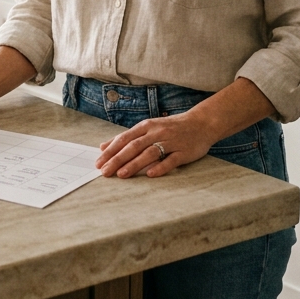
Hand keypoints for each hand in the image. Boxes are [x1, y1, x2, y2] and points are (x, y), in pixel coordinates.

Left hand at [97, 77, 276, 178]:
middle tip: (105, 171)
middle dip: (117, 159)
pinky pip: (171, 160)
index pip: (124, 139)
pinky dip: (160, 167)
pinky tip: (151, 175)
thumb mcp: (148, 128)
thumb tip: (103, 146)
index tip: (98, 163)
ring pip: (150, 153)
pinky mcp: (183, 152)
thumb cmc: (171, 127)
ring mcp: (170, 142)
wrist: (201, 123)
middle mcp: (156, 133)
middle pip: (133, 147)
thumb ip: (127, 137)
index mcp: (146, 127)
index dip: (111, 151)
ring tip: (122, 174)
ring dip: (134, 164)